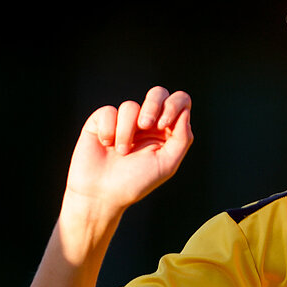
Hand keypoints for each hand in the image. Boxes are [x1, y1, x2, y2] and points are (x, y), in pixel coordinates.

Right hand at [63, 86, 193, 218]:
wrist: (101, 193)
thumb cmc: (136, 182)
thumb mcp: (166, 164)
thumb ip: (181, 139)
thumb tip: (185, 112)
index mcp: (167, 133)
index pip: (179, 103)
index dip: (174, 105)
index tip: (164, 124)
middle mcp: (148, 124)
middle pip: (158, 93)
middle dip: (153, 105)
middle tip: (146, 125)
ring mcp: (125, 121)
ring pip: (131, 106)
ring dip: (127, 131)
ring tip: (121, 152)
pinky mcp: (102, 120)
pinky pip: (109, 111)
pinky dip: (109, 129)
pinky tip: (105, 144)